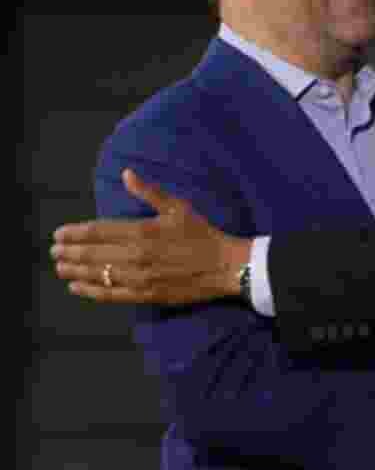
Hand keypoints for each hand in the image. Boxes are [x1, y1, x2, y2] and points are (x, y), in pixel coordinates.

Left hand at [51, 169, 250, 304]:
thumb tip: (126, 174)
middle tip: (53, 251)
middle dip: (68, 252)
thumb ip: (149, 192)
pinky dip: (90, 291)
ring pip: (96, 274)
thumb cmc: (202, 234)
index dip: (74, 233)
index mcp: (142, 231)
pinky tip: (77, 287)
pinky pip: (110, 294)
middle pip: (91, 254)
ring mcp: (139, 277)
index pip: (97, 231)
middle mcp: (136, 256)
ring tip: (59, 267)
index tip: (59, 233)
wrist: (225, 266)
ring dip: (74, 271)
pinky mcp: (145, 294)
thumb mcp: (178, 207)